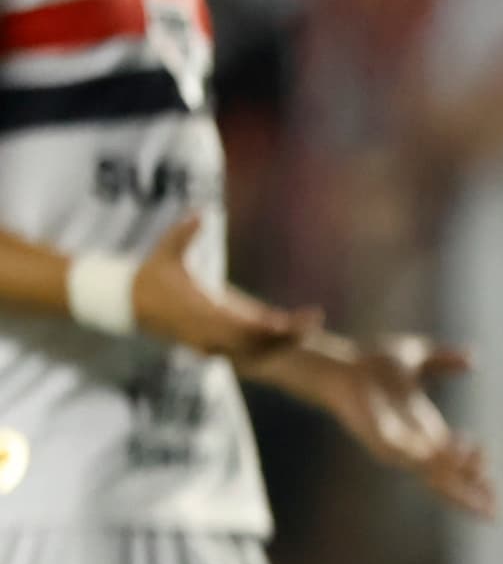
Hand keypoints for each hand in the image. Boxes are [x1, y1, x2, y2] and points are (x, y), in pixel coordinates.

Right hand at [132, 215, 318, 361]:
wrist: (128, 303)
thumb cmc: (151, 274)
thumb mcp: (166, 251)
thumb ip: (184, 233)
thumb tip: (200, 211)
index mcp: (201, 311)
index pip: (240, 326)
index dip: (267, 327)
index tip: (290, 321)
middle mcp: (206, 331)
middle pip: (252, 343)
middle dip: (283, 338)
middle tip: (314, 324)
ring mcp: (206, 341)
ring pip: (248, 351)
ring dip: (278, 345)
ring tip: (308, 331)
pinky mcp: (206, 344)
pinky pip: (239, 353)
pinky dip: (262, 349)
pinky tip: (286, 341)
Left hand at [309, 335, 495, 517]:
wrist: (341, 361)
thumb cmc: (371, 361)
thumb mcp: (418, 356)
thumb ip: (445, 360)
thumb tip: (473, 358)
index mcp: (424, 428)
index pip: (455, 460)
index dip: (475, 474)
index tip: (497, 489)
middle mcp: (412, 441)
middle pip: (446, 476)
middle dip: (471, 493)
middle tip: (497, 510)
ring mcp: (396, 443)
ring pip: (432, 470)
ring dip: (459, 474)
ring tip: (484, 476)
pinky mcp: (380, 438)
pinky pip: (410, 454)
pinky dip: (433, 458)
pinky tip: (455, 455)